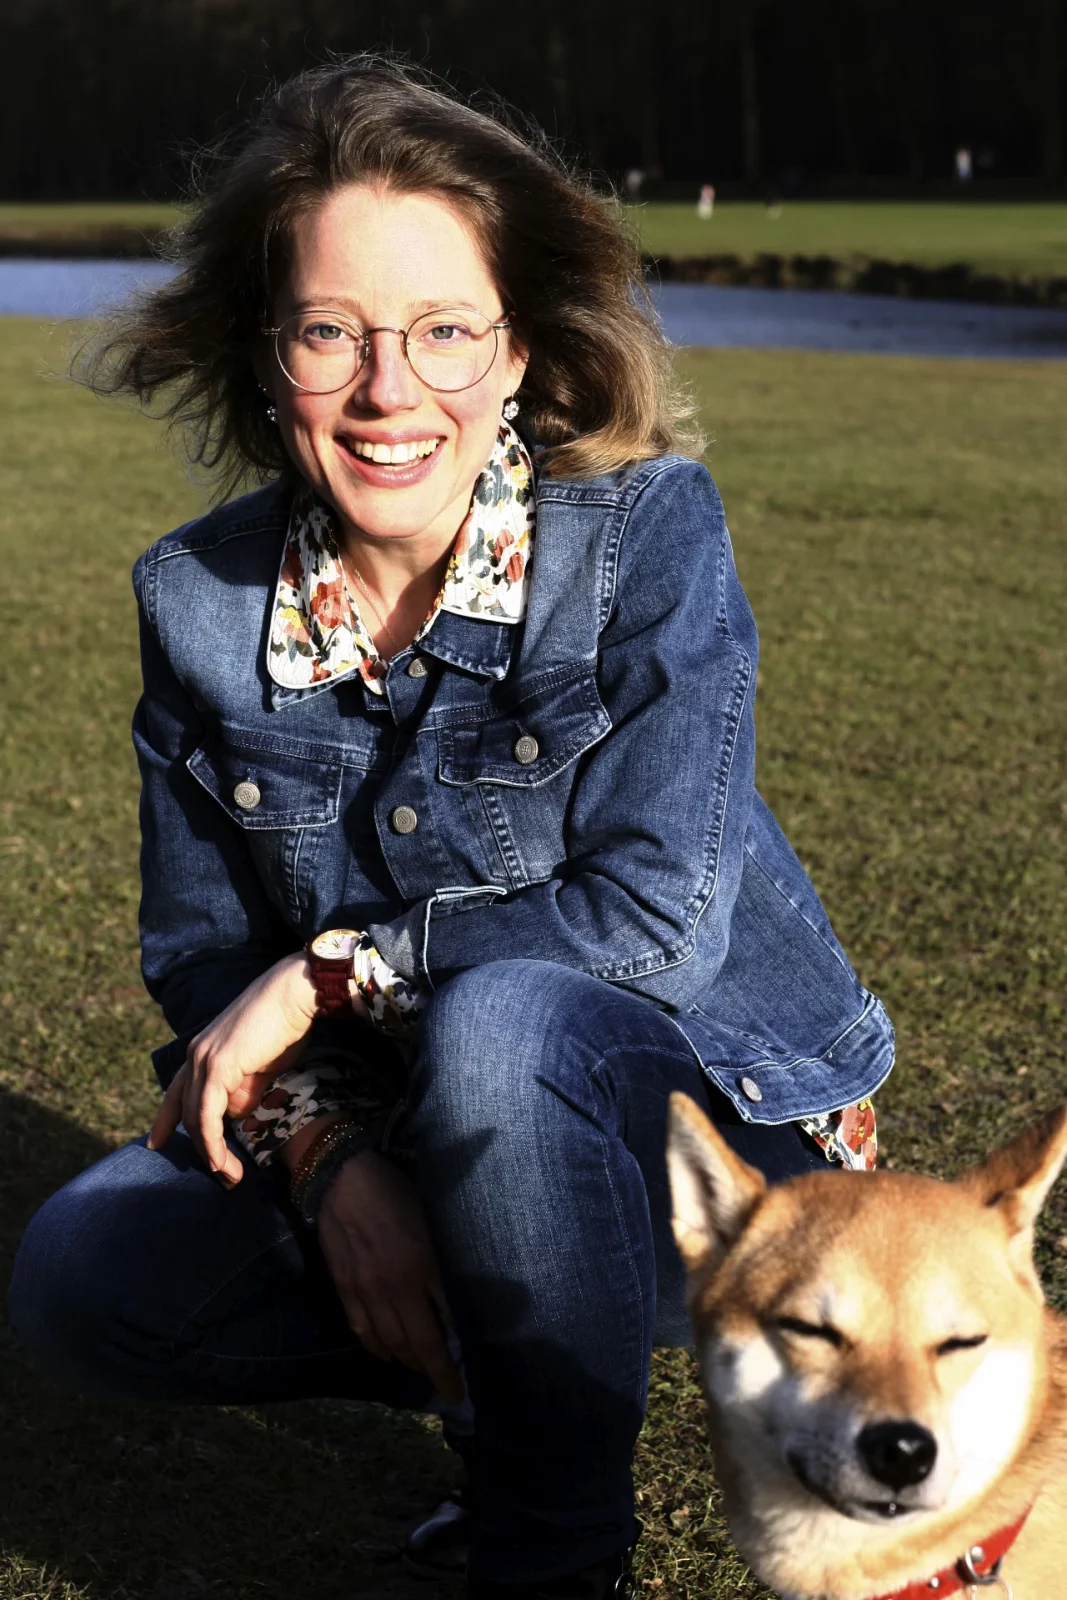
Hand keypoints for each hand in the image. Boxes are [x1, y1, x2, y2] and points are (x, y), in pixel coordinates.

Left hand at [147, 952, 351, 1183]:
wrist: (293, 994)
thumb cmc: (284, 1025)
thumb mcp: (261, 1065)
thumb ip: (245, 1087)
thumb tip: (238, 1112)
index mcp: (202, 1052)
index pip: (176, 1093)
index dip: (164, 1121)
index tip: (155, 1144)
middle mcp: (195, 1056)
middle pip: (187, 1112)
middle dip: (202, 1149)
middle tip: (224, 1176)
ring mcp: (203, 1060)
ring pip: (196, 1118)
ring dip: (213, 1153)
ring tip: (231, 1177)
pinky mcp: (217, 1066)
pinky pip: (208, 1114)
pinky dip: (213, 1142)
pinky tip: (220, 1162)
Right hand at [317, 1150, 463, 1403]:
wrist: (342, 1177)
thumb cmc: (394, 1191)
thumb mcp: (432, 1219)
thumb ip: (442, 1260)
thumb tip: (454, 1295)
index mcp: (423, 1267)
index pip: (443, 1328)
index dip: (451, 1363)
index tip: (460, 1388)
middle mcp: (395, 1287)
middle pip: (417, 1345)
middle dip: (434, 1373)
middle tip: (445, 1388)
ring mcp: (366, 1291)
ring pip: (389, 1343)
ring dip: (407, 1362)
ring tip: (421, 1368)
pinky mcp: (343, 1288)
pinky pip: (362, 1331)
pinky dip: (376, 1348)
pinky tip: (386, 1354)